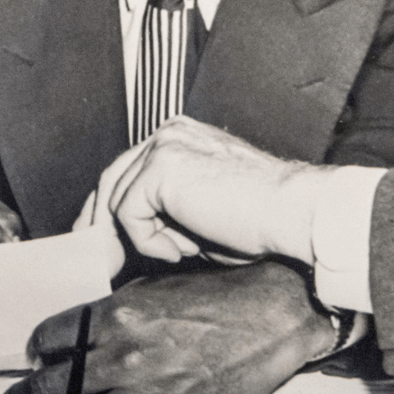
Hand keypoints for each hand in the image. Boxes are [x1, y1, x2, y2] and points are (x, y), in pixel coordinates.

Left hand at [0, 261, 336, 393]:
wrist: (275, 318)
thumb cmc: (223, 298)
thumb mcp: (160, 288)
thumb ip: (118, 313)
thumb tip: (81, 337)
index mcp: (119, 313)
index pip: (52, 337)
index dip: (36, 351)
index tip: (34, 360)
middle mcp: (124, 354)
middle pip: (51, 385)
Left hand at [103, 116, 331, 265]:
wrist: (288, 211)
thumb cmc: (258, 218)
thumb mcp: (199, 211)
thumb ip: (165, 211)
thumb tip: (127, 236)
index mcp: (180, 137)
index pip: (128, 169)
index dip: (113, 208)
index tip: (106, 240)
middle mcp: (168, 133)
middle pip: (112, 178)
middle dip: (104, 223)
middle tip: (107, 259)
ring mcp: (164, 146)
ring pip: (118, 199)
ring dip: (145, 236)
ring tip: (181, 250)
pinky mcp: (161, 168)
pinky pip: (129, 214)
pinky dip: (149, 241)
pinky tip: (184, 248)